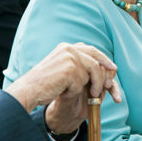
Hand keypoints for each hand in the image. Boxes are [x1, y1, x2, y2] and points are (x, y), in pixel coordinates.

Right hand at [6, 42, 120, 131]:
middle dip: (104, 73)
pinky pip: (82, 83)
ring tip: (77, 93)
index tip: (112, 68)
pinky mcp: (70, 69)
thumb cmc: (44, 83)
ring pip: (92, 73)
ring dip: (90, 86)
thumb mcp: (62, 69)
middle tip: (107, 85)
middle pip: (96, 59)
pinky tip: (62, 92)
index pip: (92, 50)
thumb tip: (100, 67)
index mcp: (67, 47)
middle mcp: (69, 49)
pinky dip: (74, 91)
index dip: (104, 60)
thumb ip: (77, 64)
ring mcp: (70, 58)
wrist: (29, 90)